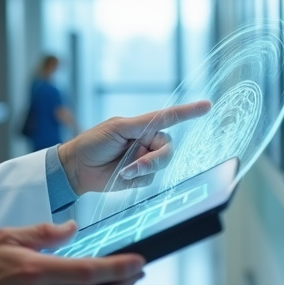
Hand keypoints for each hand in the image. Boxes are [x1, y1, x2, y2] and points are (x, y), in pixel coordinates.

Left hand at [56, 100, 210, 194]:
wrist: (76, 167)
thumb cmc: (92, 142)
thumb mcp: (117, 128)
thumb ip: (140, 128)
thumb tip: (157, 135)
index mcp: (142, 126)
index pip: (169, 117)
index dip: (188, 112)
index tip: (207, 106)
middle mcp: (146, 142)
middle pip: (168, 148)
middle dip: (156, 157)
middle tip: (135, 164)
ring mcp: (143, 160)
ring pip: (161, 164)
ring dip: (144, 167)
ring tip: (123, 169)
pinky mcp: (139, 177)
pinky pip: (150, 179)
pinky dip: (138, 177)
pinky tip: (122, 175)